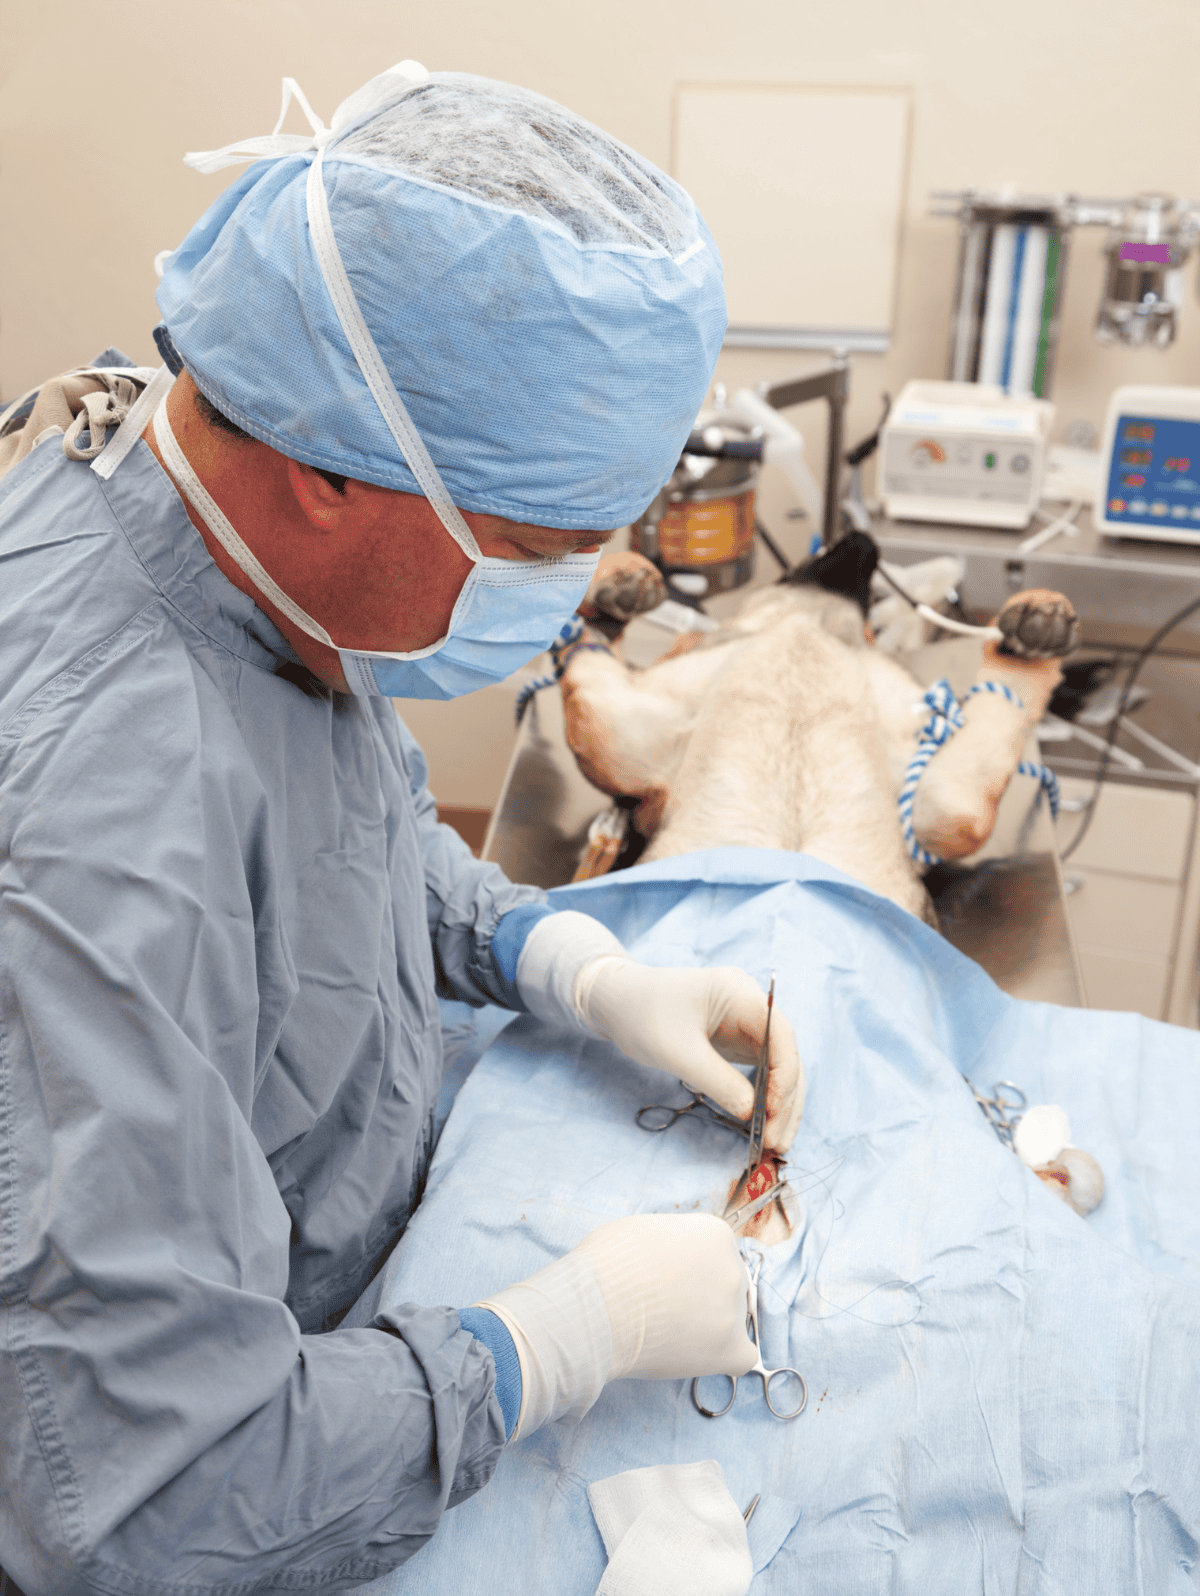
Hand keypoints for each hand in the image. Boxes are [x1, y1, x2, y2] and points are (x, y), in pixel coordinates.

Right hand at [477, 1214, 754, 1439]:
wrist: (598, 1306)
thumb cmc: (608, 1264)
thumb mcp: (644, 1230)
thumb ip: (672, 1242)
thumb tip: (672, 1258)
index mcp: (714, 1233)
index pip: (716, 1253)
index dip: (691, 1270)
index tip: (670, 1282)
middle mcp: (732, 1266)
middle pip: (727, 1283)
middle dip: (702, 1295)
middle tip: (668, 1308)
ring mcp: (733, 1308)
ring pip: (732, 1319)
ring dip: (708, 1326)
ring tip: (669, 1334)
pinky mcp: (730, 1348)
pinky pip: (743, 1356)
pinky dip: (723, 1358)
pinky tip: (697, 1356)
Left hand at [578, 958, 803, 1153]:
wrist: (617, 1002)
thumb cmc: (642, 1015)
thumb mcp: (676, 1052)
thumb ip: (717, 1081)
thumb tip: (752, 1113)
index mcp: (738, 992)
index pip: (780, 1033)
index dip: (785, 1073)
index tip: (773, 1110)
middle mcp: (750, 1006)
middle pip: (786, 1054)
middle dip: (785, 1099)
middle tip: (775, 1141)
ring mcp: (746, 1025)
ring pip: (779, 1067)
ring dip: (780, 1105)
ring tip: (774, 1143)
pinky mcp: (738, 1042)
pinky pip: (762, 1073)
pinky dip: (764, 1099)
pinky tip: (762, 1126)